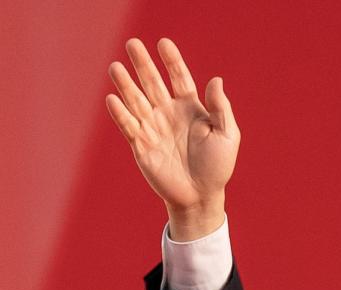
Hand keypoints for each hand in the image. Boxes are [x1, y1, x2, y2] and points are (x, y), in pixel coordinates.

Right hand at [106, 37, 239, 238]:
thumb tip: (215, 80)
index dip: (171, 60)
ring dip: (126, 84)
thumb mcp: (227, 135)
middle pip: (152, 83)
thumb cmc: (217, 167)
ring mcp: (153, 129)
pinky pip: (129, 126)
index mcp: (190, 107)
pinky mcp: (142, 147)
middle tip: (132, 43)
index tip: (163, 42)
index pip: (178, 77)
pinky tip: (113, 98)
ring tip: (116, 67)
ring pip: (136, 101)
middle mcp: (168, 114)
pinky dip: (121, 113)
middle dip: (142, 64)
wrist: (201, 197)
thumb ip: (221, 108)